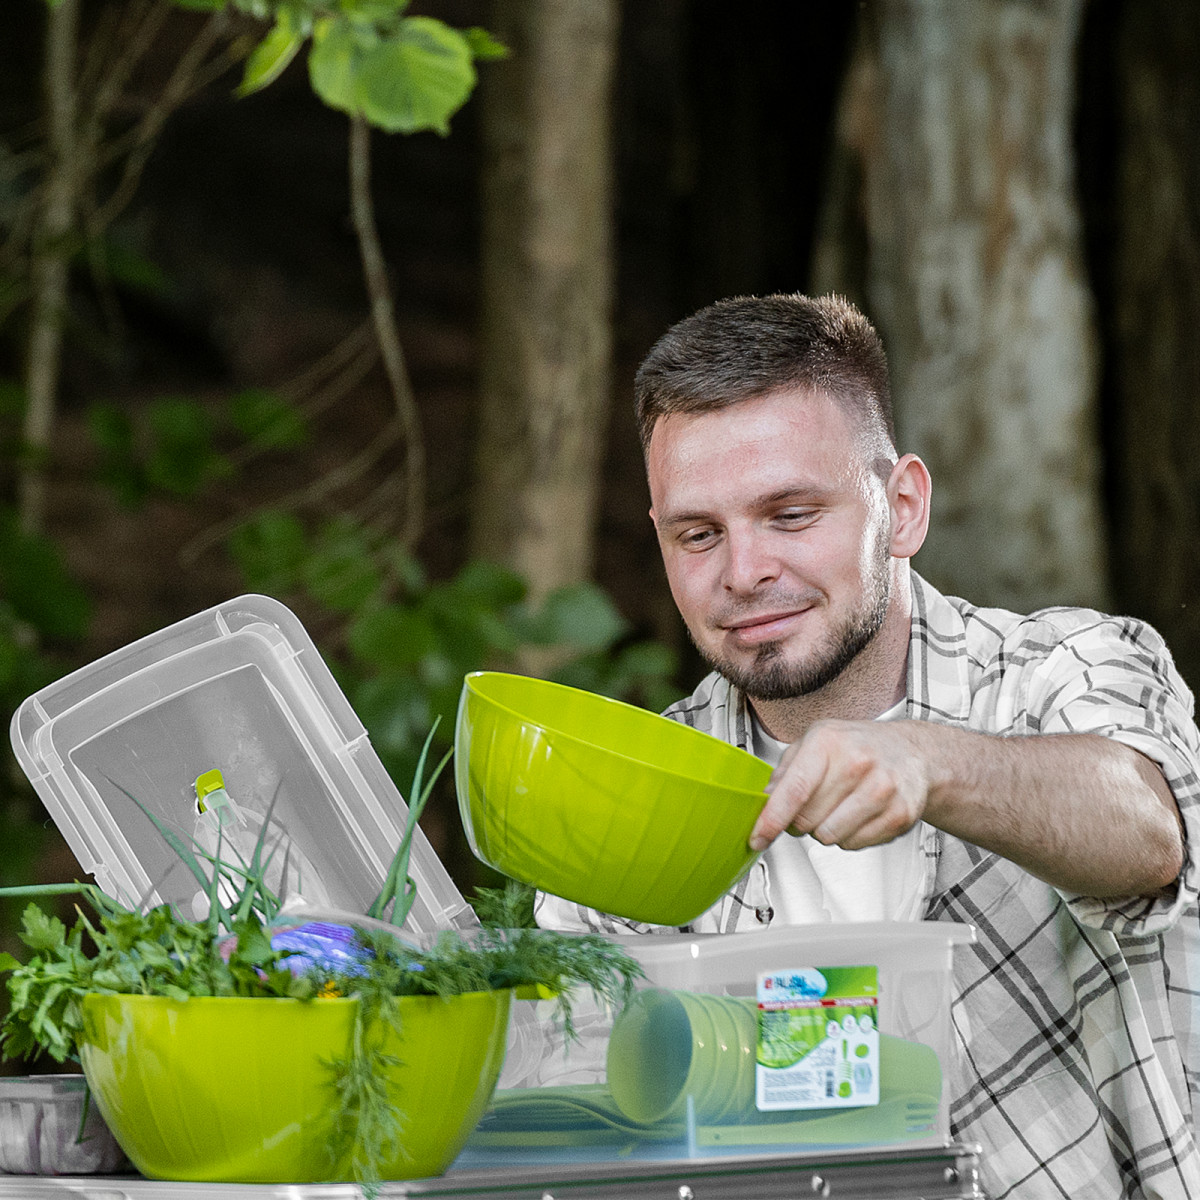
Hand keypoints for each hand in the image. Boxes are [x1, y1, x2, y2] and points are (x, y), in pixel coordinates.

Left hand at [748, 719, 935, 852]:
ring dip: (825, 830)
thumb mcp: (816, 741)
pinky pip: (854, 844)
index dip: (772, 819)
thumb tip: (766, 800)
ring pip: (829, 836)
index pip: (795, 790)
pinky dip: (848, 836)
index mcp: (829, 742)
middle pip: (807, 819)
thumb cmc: (858, 747)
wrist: (911, 752)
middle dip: (800, 820)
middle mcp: (858, 763)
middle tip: (812, 805)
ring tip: (838, 807)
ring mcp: (883, 790)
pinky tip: (858, 814)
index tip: (758, 837)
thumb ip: (786, 770)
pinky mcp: (900, 814)